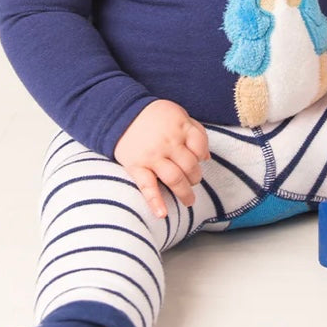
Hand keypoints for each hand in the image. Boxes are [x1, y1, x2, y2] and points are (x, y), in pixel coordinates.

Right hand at [113, 99, 210, 218]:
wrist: (120, 112)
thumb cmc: (153, 115)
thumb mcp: (177, 114)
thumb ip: (194, 131)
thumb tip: (206, 157)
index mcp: (180, 127)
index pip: (200, 145)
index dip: (201, 155)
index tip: (198, 161)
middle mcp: (168, 142)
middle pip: (190, 165)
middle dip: (195, 177)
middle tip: (193, 182)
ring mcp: (152, 156)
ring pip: (175, 178)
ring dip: (184, 192)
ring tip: (188, 200)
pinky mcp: (136, 167)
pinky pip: (147, 187)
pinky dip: (155, 202)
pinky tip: (162, 214)